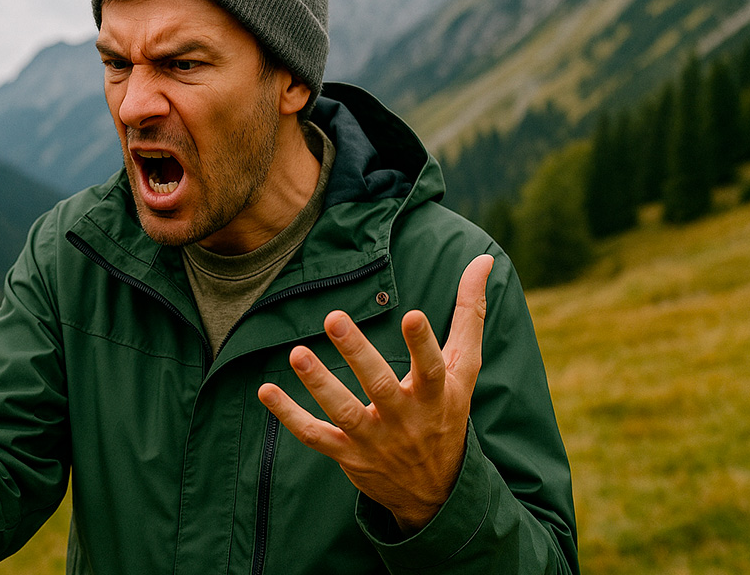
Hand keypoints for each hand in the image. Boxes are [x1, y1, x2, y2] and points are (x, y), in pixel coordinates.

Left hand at [257, 254, 493, 532]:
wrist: (436, 491)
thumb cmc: (447, 413)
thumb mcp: (463, 370)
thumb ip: (469, 314)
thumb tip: (484, 258)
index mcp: (436, 394)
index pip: (432, 368)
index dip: (422, 343)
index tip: (411, 314)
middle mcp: (405, 418)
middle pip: (380, 386)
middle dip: (358, 354)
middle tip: (334, 318)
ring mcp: (375, 439)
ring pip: (344, 412)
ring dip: (319, 383)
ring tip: (297, 352)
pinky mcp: (348, 455)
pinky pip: (315, 436)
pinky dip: (289, 416)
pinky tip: (265, 390)